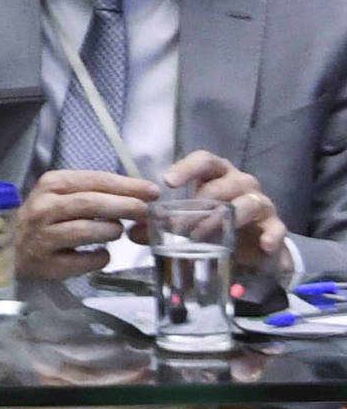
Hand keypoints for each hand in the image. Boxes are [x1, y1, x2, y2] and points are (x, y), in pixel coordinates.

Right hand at [14, 169, 158, 279]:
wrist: (8, 249)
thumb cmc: (44, 220)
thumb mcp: (62, 196)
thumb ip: (94, 193)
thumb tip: (139, 195)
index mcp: (50, 185)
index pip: (94, 180)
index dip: (127, 186)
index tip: (151, 192)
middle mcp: (43, 208)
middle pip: (92, 203)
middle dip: (126, 206)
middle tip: (146, 211)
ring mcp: (43, 237)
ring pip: (88, 230)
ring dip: (111, 232)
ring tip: (115, 232)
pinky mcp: (46, 264)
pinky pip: (85, 261)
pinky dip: (100, 258)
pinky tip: (100, 254)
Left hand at [159, 150, 289, 270]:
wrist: (251, 247)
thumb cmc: (213, 224)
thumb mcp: (184, 223)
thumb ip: (158, 226)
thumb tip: (132, 231)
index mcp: (216, 177)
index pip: (205, 161)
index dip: (187, 168)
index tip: (168, 182)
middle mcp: (241, 184)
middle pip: (225, 183)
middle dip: (202, 203)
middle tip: (181, 227)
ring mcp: (261, 204)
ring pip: (250, 202)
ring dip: (228, 218)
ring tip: (205, 236)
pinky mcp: (275, 227)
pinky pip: (276, 228)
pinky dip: (271, 235)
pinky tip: (262, 245)